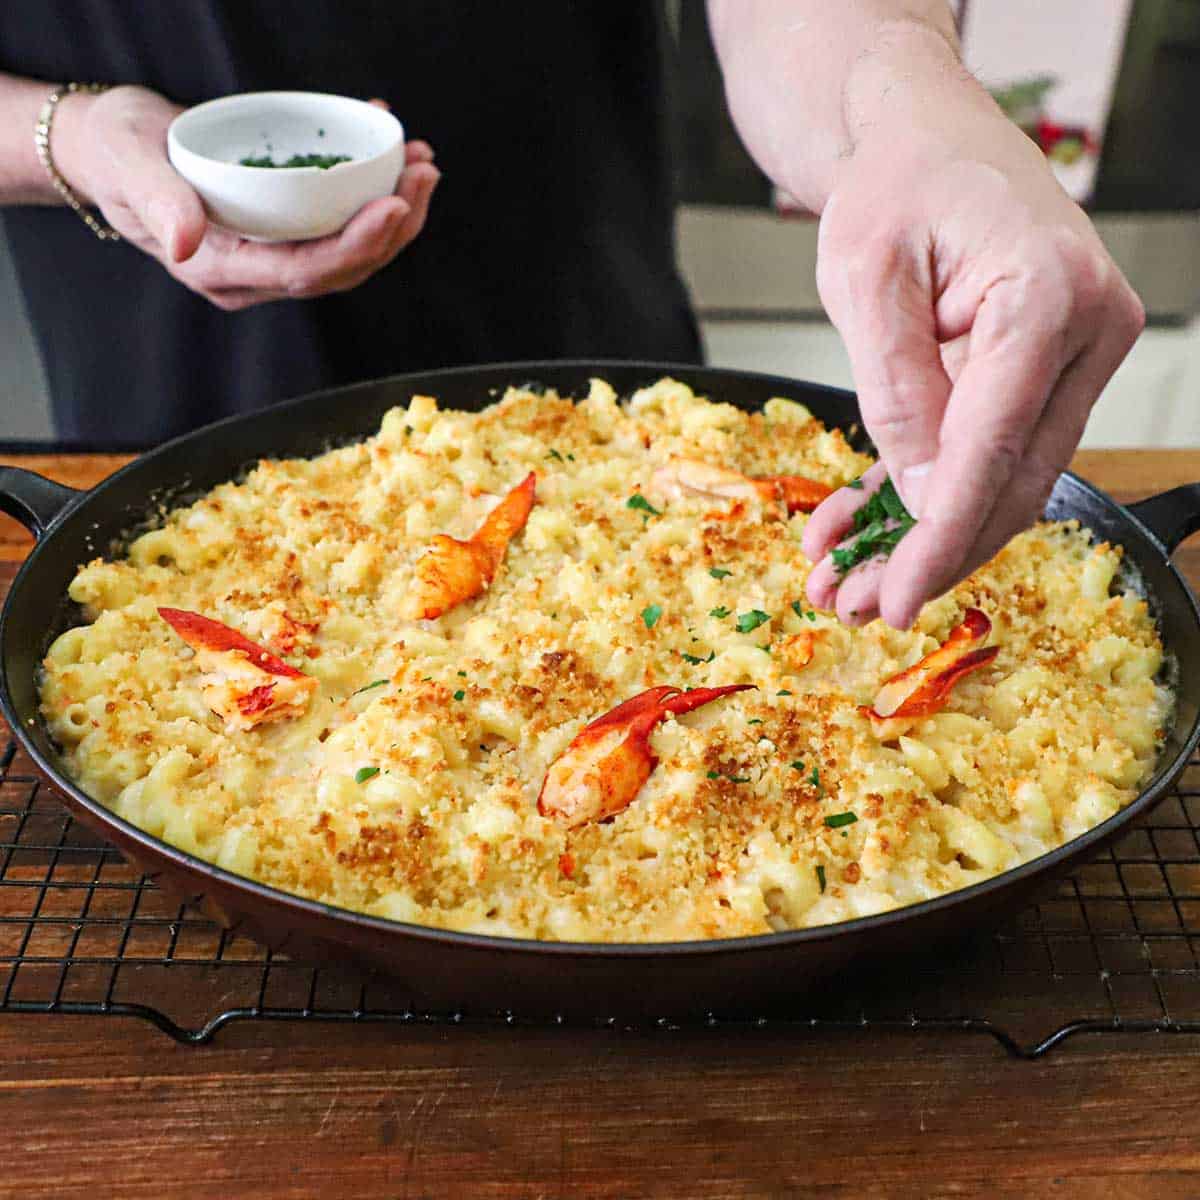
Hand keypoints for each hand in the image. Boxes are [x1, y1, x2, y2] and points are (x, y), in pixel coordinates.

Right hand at [53, 85, 438, 310]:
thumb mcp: (126, 165)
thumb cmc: (113, 152)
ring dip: (396, 212)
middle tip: (423, 173)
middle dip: (393, 227)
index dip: (355, 246)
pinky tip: (392, 152)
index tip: (395, 207)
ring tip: (422, 165)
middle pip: (340, 266)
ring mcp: (273, 254)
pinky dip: (371, 191)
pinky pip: (339, 222)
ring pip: (350, 249)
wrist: (107, 147)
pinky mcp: (285, 230)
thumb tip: (186, 244)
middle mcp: (256, 273)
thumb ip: (157, 201)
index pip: (304, 271)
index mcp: (223, 270)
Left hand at [803, 88, 1143, 628]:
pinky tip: (863, 523)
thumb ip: (899, 393)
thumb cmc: (897, 185)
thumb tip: (927, 497)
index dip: (943, 537)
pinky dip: (926, 493)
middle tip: (855, 603)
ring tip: (846, 576)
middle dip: (930, 553)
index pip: (997, 449)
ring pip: (1003, 479)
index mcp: (1048, 299)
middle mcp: (1084, 334)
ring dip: (923, 534)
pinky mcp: (1044, 372)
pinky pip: (988, 452)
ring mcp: (1074, 356)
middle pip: (1012, 481)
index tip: (897, 597)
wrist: (924, 139)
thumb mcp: (867, 282)